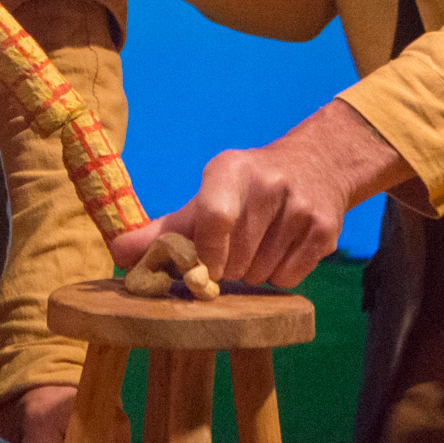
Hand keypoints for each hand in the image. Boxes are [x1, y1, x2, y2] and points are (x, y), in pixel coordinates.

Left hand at [109, 97, 415, 288]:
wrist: (318, 164)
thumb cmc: (248, 188)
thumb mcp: (207, 195)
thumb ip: (163, 229)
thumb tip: (118, 253)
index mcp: (230, 170)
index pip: (213, 219)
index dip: (203, 255)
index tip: (199, 271)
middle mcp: (269, 183)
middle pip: (234, 258)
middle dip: (225, 268)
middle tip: (230, 252)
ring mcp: (301, 207)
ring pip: (260, 274)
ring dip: (251, 274)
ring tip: (257, 246)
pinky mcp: (325, 230)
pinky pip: (287, 278)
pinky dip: (278, 276)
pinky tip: (280, 250)